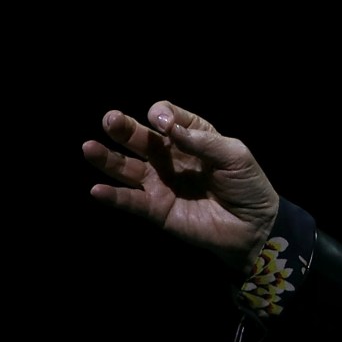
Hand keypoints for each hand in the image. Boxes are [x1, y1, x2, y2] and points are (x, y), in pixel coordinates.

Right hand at [82, 101, 279, 271]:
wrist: (253, 226)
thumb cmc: (248, 185)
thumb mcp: (235, 155)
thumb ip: (202, 141)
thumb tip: (169, 128)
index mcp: (193, 137)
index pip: (168, 118)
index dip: (162, 116)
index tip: (164, 124)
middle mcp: (171, 157)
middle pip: (141, 139)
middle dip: (124, 128)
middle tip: (110, 119)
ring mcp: (161, 183)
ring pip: (127, 168)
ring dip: (107, 159)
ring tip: (88, 147)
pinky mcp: (157, 209)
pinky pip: (131, 201)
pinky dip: (114, 197)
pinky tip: (97, 189)